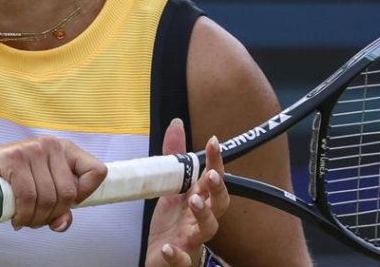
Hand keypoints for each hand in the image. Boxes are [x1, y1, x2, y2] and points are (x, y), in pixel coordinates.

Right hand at [0, 136, 106, 230]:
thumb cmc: (9, 182)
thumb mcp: (41, 191)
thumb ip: (58, 207)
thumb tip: (62, 223)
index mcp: (64, 150)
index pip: (96, 172)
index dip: (85, 195)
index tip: (66, 204)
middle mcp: (51, 145)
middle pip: (68, 193)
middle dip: (52, 215)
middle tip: (36, 219)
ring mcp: (32, 149)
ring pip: (48, 198)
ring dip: (35, 219)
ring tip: (24, 220)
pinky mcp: (13, 158)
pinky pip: (28, 196)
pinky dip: (23, 215)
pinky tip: (16, 218)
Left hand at [146, 119, 228, 266]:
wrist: (160, 260)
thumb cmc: (171, 227)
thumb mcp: (170, 192)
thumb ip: (173, 161)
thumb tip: (177, 125)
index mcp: (199, 201)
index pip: (212, 179)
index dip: (216, 161)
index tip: (213, 142)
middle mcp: (200, 220)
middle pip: (219, 205)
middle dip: (218, 190)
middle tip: (211, 176)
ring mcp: (193, 241)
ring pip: (207, 229)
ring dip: (203, 215)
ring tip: (194, 201)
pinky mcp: (180, 260)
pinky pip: (183, 259)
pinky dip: (177, 254)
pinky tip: (168, 248)